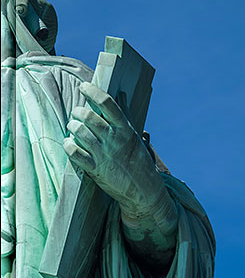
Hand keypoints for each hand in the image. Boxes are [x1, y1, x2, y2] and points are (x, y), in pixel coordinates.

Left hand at [63, 82, 166, 217]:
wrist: (143, 190)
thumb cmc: (139, 161)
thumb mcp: (135, 137)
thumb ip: (125, 115)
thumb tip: (120, 94)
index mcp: (125, 130)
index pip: (107, 103)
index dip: (92, 91)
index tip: (84, 87)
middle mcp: (114, 140)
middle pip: (89, 116)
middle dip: (78, 111)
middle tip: (77, 113)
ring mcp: (104, 155)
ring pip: (79, 132)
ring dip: (72, 126)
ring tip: (73, 127)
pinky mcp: (95, 170)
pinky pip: (74, 153)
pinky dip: (68, 145)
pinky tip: (70, 143)